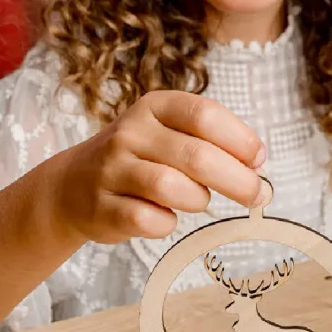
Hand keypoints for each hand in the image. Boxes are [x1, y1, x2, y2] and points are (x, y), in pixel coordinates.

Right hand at [53, 91, 266, 243]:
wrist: (72, 186)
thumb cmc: (138, 160)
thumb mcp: (169, 134)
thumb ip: (210, 142)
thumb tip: (256, 163)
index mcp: (154, 107)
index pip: (204, 114)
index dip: (239, 139)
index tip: (259, 159)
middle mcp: (130, 132)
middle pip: (196, 156)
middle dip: (237, 180)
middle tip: (256, 195)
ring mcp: (112, 169)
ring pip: (172, 188)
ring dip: (198, 200)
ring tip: (197, 201)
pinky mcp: (103, 207)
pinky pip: (150, 221)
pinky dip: (167, 224)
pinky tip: (163, 217)